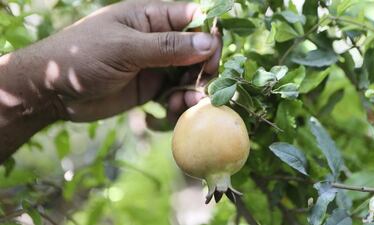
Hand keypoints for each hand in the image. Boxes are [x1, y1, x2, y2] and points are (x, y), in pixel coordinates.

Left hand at [26, 0, 220, 121]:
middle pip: (197, 51)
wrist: (52, 91)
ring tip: (183, 105)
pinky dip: (179, 105)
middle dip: (204, 71)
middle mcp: (158, 40)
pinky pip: (175, 95)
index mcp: (151, 17)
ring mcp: (156, 66)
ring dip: (192, 92)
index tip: (213, 60)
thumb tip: (209, 43)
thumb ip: (168, 46)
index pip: (194, 19)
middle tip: (201, 90)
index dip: (209, 36)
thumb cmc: (82, 57)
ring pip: (189, 75)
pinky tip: (169, 112)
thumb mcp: (125, 48)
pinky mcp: (151, 89)